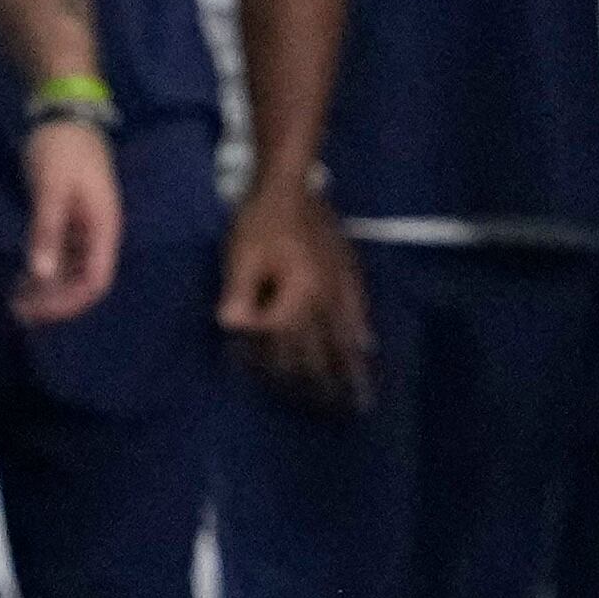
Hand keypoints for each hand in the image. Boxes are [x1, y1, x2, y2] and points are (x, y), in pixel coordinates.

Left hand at [11, 118, 120, 326]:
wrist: (66, 116)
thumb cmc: (63, 150)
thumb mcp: (51, 189)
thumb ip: (48, 231)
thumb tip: (43, 274)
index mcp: (104, 228)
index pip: (96, 281)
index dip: (69, 302)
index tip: (36, 311)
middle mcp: (99, 235)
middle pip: (85, 283)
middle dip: (55, 302)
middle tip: (18, 313)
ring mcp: (86, 229)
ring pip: (73, 274)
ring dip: (48, 292)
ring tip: (15, 303)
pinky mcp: (71, 222)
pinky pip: (62, 259)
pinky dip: (44, 273)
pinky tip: (21, 280)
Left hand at [217, 175, 372, 410]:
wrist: (290, 185)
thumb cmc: (259, 220)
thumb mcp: (239, 256)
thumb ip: (238, 293)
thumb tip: (233, 326)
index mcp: (298, 295)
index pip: (277, 332)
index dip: (257, 339)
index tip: (242, 346)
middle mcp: (323, 298)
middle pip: (319, 345)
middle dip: (320, 380)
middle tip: (330, 412)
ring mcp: (339, 286)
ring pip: (342, 334)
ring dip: (347, 365)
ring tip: (357, 393)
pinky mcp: (346, 272)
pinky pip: (356, 308)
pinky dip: (360, 329)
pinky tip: (365, 343)